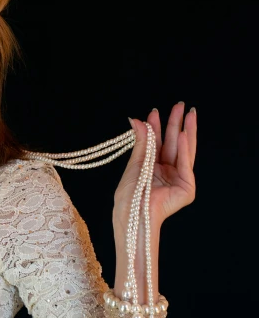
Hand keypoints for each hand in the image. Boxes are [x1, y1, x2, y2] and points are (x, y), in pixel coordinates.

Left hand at [114, 102, 196, 228]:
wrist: (132, 212)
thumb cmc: (129, 194)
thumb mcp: (135, 163)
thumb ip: (142, 142)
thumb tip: (138, 120)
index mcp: (155, 167)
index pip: (159, 142)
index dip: (158, 127)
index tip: (155, 111)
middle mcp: (169, 171)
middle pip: (174, 143)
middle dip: (176, 123)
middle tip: (179, 104)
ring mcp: (179, 179)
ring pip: (184, 150)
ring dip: (186, 131)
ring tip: (187, 113)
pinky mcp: (187, 188)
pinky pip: (186, 164)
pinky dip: (186, 149)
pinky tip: (185, 133)